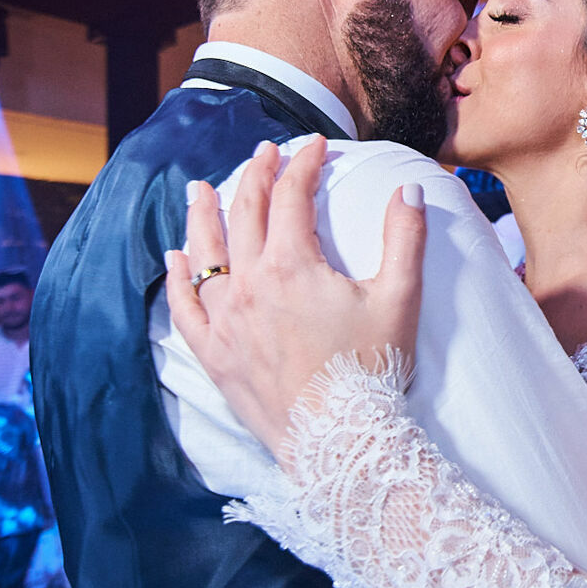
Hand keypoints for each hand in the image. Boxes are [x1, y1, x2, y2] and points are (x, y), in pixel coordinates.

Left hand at [163, 138, 428, 455]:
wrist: (339, 440)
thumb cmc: (372, 371)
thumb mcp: (400, 298)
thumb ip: (405, 237)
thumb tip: (410, 189)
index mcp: (292, 265)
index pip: (291, 196)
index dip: (303, 164)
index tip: (313, 147)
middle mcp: (249, 285)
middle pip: (243, 213)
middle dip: (254, 175)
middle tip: (263, 152)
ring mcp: (225, 321)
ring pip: (205, 253)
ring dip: (202, 214)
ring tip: (198, 188)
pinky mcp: (213, 355)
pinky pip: (185, 308)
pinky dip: (178, 278)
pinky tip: (176, 257)